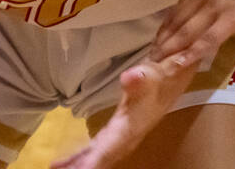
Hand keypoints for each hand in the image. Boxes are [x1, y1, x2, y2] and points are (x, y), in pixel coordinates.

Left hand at [50, 53, 197, 168]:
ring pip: (96, 157)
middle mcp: (123, 139)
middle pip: (100, 159)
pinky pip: (94, 151)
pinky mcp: (113, 135)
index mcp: (129, 129)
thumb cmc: (159, 80)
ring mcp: (117, 138)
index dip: (93, 162)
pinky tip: (65, 162)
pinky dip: (80, 158)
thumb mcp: (152, 76)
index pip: (108, 150)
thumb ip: (141, 78)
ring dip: (78, 164)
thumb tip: (130, 76)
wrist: (168, 84)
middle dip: (82, 167)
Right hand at [150, 0, 234, 88]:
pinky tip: (160, 34)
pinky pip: (181, 7)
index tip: (173, 67)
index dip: (190, 54)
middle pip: (187, 30)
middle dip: (168, 49)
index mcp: (232, 17)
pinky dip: (168, 21)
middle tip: (151, 66)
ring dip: (164, 36)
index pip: (207, 39)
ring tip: (151, 53)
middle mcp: (214, 5)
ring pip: (179, 18)